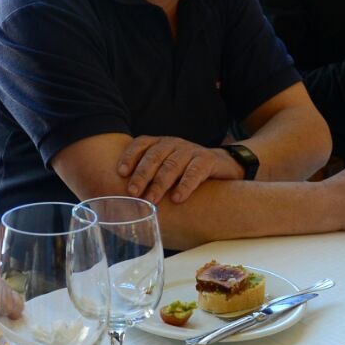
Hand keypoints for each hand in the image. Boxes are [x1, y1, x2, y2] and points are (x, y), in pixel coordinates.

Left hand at [116, 134, 241, 203]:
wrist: (223, 165)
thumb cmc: (186, 171)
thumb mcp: (167, 167)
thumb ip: (149, 174)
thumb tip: (123, 195)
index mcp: (161, 143)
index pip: (141, 144)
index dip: (130, 156)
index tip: (121, 172)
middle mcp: (174, 144)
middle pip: (154, 156)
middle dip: (142, 175)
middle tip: (133, 192)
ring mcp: (191, 151)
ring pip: (172, 165)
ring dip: (160, 184)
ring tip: (151, 200)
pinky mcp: (207, 160)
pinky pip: (194, 172)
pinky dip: (185, 185)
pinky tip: (177, 198)